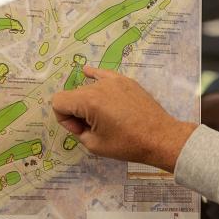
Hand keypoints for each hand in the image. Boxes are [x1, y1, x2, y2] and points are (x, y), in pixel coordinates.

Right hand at [51, 66, 197, 171]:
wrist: (159, 137)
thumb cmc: (128, 144)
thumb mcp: (95, 145)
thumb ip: (78, 131)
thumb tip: (78, 122)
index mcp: (89, 101)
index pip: (58, 102)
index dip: (64, 119)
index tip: (80, 130)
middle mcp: (99, 86)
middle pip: (73, 95)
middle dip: (76, 112)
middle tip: (93, 128)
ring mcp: (114, 80)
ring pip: (87, 87)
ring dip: (88, 102)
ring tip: (104, 117)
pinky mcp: (125, 81)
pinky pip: (103, 73)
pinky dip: (94, 76)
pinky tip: (88, 73)